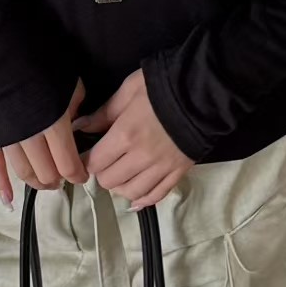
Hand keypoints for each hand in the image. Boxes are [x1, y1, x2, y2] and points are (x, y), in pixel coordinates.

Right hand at [0, 80, 88, 207]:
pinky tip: (8, 199)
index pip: (69, 164)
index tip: (83, 175)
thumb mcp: (67, 80)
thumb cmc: (34, 58)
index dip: (78, 174)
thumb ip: (74, 107)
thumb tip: (74, 124)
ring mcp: (7, 139)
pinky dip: (1, 185)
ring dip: (37, 183)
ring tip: (46, 183)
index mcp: (54, 124)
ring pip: (24, 173)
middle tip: (65, 178)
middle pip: (47, 173)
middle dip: (59, 180)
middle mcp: (30, 138)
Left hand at [75, 70, 193, 208]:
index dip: (86, 160)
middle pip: (110, 181)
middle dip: (103, 172)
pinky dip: (143, 199)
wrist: (204, 93)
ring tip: (121, 175)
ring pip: (131, 192)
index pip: (95, 162)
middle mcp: (141, 157)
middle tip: (105, 162)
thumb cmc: (162, 87)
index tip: (86, 155)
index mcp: (125, 135)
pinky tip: (136, 196)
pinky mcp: (178, 173)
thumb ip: (104, 113)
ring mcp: (161, 168)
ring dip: (121, 186)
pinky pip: (156, 195)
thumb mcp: (129, 91)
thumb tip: (80, 126)